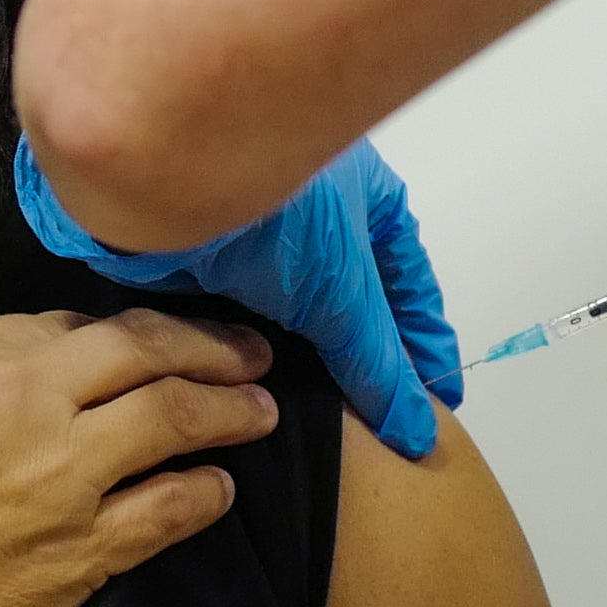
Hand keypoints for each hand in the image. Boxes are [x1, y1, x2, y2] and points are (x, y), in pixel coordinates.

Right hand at [0, 307, 281, 606]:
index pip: (60, 326)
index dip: (109, 336)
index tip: (136, 346)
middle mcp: (20, 398)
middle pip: (139, 349)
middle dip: (204, 344)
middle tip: (246, 350)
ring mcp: (60, 476)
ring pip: (173, 418)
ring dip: (230, 408)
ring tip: (262, 407)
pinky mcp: (84, 551)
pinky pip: (171, 509)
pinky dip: (207, 493)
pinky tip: (222, 489)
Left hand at [13, 135, 460, 458]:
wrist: (167, 177)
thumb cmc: (275, 207)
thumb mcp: (343, 292)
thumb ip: (377, 363)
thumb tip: (416, 426)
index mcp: (371, 202)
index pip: (410, 286)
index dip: (424, 344)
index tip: (438, 402)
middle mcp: (320, 216)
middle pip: (353, 304)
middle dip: (364, 361)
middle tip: (381, 428)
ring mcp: (265, 238)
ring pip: (295, 315)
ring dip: (306, 363)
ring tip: (324, 427)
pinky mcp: (212, 261)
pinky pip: (243, 317)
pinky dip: (254, 354)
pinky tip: (264, 394)